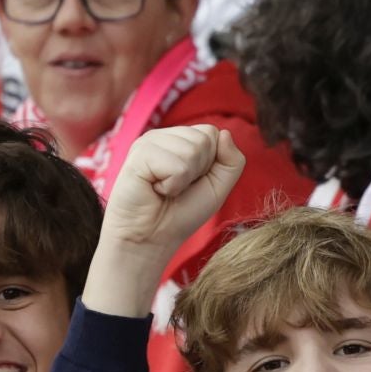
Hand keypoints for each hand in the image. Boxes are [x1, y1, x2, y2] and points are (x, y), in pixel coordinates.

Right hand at [102, 124, 244, 254]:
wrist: (151, 237)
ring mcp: (149, 141)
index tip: (191, 182)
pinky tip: (154, 189)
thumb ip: (231, 161)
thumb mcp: (218, 187)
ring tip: (165, 189)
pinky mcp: (139, 154)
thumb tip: (225, 133)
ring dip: (184, 180)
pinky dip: (171, 186)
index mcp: (180, 138)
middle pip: (204, 139)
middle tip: (177, 187)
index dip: (210, 164)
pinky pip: (176, 166)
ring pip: (192, 150)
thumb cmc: (181, 212)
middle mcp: (163, 135)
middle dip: (198, 171)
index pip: (212, 133)